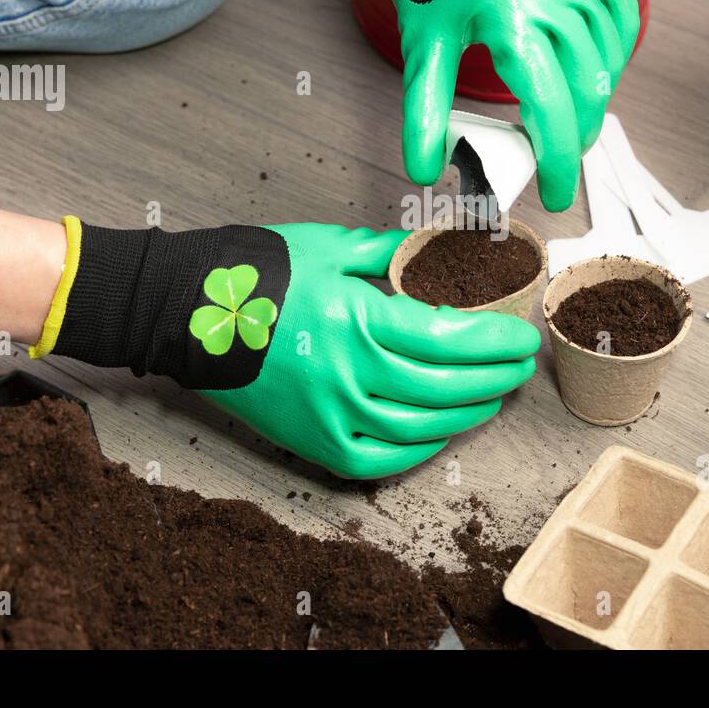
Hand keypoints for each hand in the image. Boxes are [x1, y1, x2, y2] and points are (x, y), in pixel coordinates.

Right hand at [202, 224, 538, 477]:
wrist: (186, 314)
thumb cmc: (256, 272)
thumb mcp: (329, 247)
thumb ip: (392, 252)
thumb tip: (440, 247)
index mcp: (356, 319)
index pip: (448, 338)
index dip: (494, 342)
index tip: (521, 337)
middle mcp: (348, 375)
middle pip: (444, 386)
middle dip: (494, 378)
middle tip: (519, 367)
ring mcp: (330, 415)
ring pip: (420, 427)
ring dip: (467, 414)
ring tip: (492, 397)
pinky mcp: (311, 441)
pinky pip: (378, 460)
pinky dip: (417, 450)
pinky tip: (440, 432)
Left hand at [393, 0, 638, 210]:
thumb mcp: (424, 45)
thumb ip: (424, 112)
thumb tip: (422, 172)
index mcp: (514, 22)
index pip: (554, 114)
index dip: (560, 166)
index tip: (556, 197)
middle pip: (588, 96)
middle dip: (575, 138)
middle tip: (555, 158)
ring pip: (609, 66)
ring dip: (592, 101)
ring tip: (565, 114)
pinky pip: (622, 27)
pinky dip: (611, 59)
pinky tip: (588, 72)